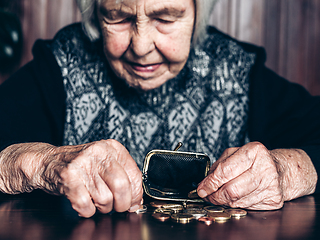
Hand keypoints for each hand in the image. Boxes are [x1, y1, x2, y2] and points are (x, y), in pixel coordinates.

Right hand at [0, 140, 142, 217]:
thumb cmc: (79, 165)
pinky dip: (86, 211)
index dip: (137, 194)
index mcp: (112, 148)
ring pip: (105, 199)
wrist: (47, 161)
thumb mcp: (104, 162)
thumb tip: (137, 200)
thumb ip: (122, 176)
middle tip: (117, 207)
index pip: (135, 175)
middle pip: (122, 186)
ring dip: (102, 208)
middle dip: (122, 204)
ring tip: (94, 199)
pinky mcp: (69, 177)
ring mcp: (83, 164)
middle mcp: (99, 152)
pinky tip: (84, 203)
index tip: (134, 203)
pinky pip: (86, 205)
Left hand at [197, 142, 316, 209]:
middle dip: (214, 195)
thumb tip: (204, 183)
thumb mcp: (236, 153)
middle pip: (231, 189)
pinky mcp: (274, 200)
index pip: (225, 171)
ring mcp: (271, 185)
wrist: (282, 170)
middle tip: (206, 196)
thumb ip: (219, 166)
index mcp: (254, 151)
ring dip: (223, 201)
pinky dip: (236, 204)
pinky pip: (247, 207)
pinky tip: (236, 198)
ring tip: (219, 196)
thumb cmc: (256, 160)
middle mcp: (265, 167)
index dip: (210, 183)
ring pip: (237, 201)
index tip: (201, 189)